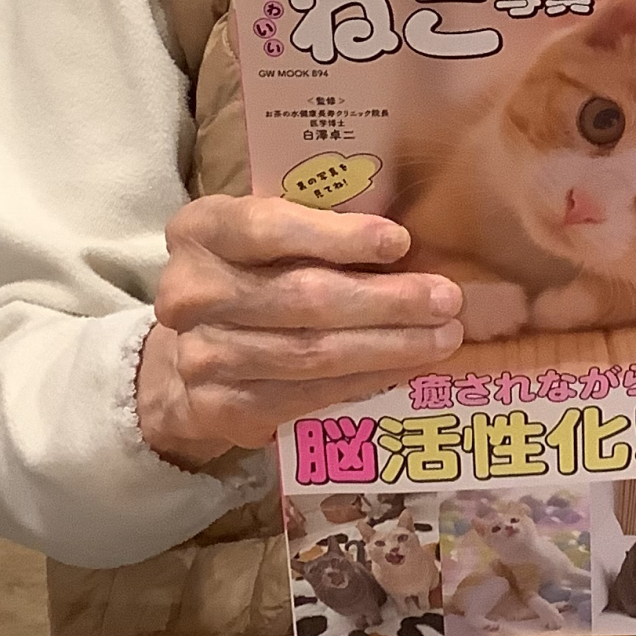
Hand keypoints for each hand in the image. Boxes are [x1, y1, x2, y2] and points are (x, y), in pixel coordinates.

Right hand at [136, 195, 463, 465]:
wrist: (190, 356)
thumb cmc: (250, 277)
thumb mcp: (263, 238)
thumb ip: (314, 228)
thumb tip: (405, 241)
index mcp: (200, 230)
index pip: (269, 228)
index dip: (338, 237)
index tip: (399, 242)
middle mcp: (190, 292)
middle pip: (302, 297)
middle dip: (385, 300)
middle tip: (445, 299)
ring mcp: (201, 355)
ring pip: (312, 353)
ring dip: (387, 347)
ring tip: (442, 338)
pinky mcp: (221, 408)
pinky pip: (306, 396)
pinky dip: (364, 381)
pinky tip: (405, 369)